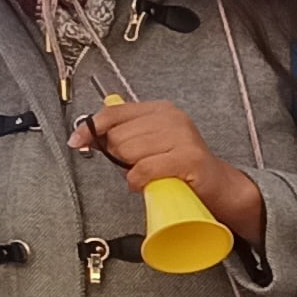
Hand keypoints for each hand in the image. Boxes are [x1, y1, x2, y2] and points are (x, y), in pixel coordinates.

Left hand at [76, 96, 263, 248]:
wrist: (218, 186)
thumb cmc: (180, 166)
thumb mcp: (151, 143)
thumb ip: (123, 134)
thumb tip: (88, 135)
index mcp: (161, 110)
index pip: (114, 113)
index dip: (91, 128)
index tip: (78, 141)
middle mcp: (172, 119)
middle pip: (118, 136)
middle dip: (120, 155)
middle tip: (138, 165)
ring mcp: (182, 137)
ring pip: (128, 153)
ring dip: (132, 170)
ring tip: (150, 173)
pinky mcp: (188, 159)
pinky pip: (144, 170)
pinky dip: (139, 180)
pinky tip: (148, 182)